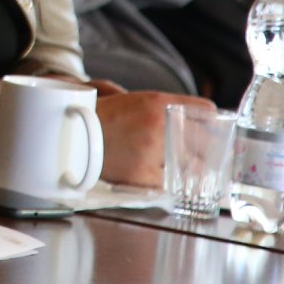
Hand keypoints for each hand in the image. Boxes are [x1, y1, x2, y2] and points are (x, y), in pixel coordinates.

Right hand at [95, 91, 212, 186]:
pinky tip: (164, 180)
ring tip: (189, 173)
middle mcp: (159, 125)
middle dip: (207, 150)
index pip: (206, 111)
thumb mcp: (132, 99)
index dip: (212, 122)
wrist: (69, 136)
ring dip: (192, 170)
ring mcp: (152, 152)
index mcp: (158, 102)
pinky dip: (169, 184)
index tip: (213, 131)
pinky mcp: (143, 176)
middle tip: (208, 157)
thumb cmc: (101, 116)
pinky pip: (170, 184)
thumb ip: (161, 107)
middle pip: (205, 142)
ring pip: (192, 167)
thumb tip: (192, 116)